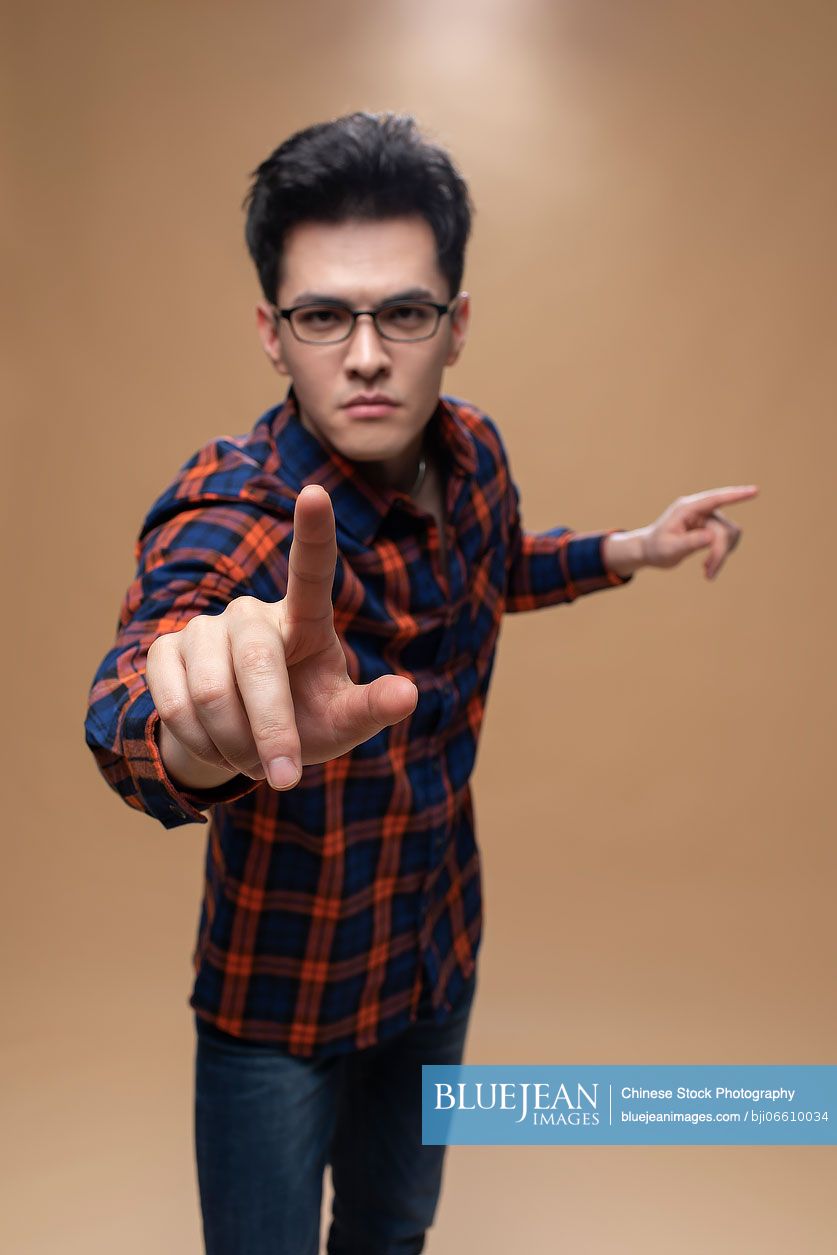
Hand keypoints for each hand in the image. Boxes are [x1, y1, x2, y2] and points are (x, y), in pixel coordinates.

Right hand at [146, 484, 417, 790]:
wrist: (241, 741)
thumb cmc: (307, 719)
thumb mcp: (344, 720)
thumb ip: (373, 708)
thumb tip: (408, 695)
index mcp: (304, 619)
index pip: (310, 569)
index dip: (313, 532)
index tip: (315, 492)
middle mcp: (251, 612)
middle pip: (256, 666)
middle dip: (271, 731)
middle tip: (285, 778)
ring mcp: (203, 629)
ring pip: (211, 694)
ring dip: (235, 745)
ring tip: (254, 761)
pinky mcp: (164, 651)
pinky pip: (174, 704)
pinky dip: (200, 744)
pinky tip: (217, 748)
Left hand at [636, 485, 759, 579]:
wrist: (650, 551)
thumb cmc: (656, 548)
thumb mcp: (669, 549)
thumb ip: (689, 542)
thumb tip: (711, 537)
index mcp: (687, 509)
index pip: (715, 499)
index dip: (735, 495)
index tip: (755, 491)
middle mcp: (700, 510)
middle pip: (723, 529)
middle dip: (720, 552)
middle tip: (709, 573)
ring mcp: (707, 518)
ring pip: (730, 535)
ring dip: (722, 555)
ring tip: (708, 571)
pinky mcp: (712, 528)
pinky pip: (728, 540)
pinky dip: (722, 555)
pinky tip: (708, 567)